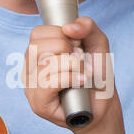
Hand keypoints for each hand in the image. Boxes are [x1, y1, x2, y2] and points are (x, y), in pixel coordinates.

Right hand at [22, 17, 118, 133]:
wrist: (104, 106)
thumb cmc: (96, 77)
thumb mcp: (97, 44)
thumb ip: (88, 27)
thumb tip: (69, 27)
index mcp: (37, 53)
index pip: (37, 33)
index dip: (61, 35)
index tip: (76, 47)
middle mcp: (29, 69)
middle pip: (38, 46)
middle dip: (66, 49)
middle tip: (80, 62)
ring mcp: (31, 88)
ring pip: (44, 65)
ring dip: (72, 66)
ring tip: (83, 74)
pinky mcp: (38, 104)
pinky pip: (47, 83)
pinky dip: (69, 79)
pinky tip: (81, 81)